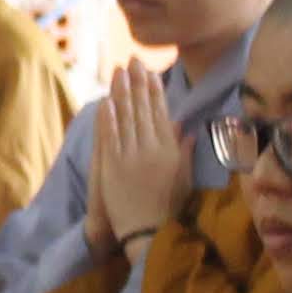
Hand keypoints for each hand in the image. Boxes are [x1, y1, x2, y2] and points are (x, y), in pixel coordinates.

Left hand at [85, 64, 188, 248]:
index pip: (161, 113)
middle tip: (131, 61)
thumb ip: (183, 151)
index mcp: (169, 150)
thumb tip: (185, 128)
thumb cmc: (168, 208)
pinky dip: (108, 118)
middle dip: (136, 83)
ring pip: (125, 118)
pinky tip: (106, 101)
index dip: (154, 91)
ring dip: (121, 93)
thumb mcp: (183, 178)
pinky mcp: (113, 166)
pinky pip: (110, 137)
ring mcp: (130, 156)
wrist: (147, 232)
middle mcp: (151, 149)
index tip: (149, 72)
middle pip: (142, 109)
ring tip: (118, 72)